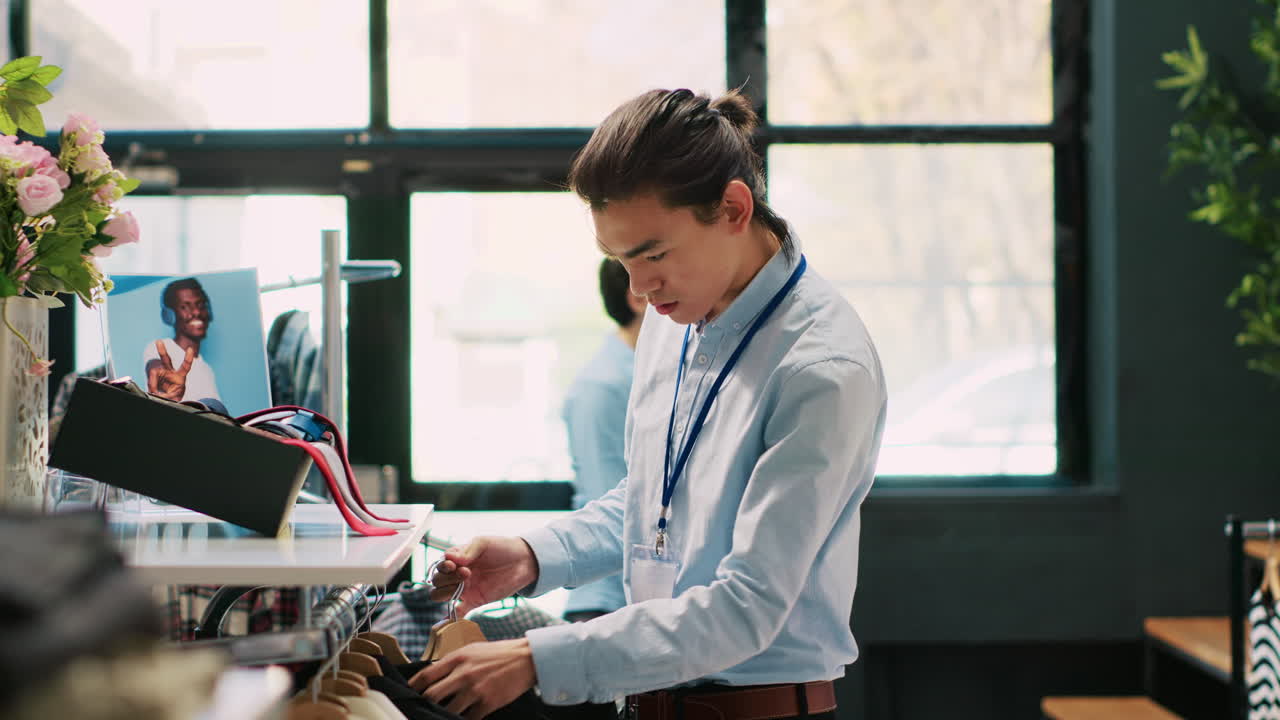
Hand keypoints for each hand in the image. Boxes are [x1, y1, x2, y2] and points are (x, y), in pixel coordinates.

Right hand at [147, 340, 194, 400]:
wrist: (165, 395)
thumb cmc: (173, 394)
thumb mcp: (175, 396)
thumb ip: (169, 396)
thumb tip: (156, 393)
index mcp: (180, 375)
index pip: (185, 366)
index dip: (188, 358)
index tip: (190, 349)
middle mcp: (169, 370)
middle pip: (166, 359)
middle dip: (162, 350)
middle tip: (158, 342)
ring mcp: (159, 371)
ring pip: (153, 372)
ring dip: (153, 384)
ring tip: (156, 392)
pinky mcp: (152, 374)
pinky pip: (150, 380)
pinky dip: (151, 387)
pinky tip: (153, 390)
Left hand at [409, 638, 535, 718]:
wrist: (526, 658)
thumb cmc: (498, 653)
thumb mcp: (472, 650)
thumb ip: (452, 662)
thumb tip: (433, 676)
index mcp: (457, 658)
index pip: (425, 675)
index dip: (412, 687)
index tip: (409, 693)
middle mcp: (463, 674)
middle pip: (432, 695)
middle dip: (424, 704)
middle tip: (421, 708)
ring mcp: (475, 690)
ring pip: (448, 710)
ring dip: (443, 714)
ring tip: (441, 714)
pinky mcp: (488, 703)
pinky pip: (468, 719)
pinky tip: (462, 718)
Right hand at [429, 537, 539, 616]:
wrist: (523, 561)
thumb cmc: (502, 548)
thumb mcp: (483, 543)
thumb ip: (467, 550)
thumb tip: (448, 557)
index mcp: (457, 558)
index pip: (439, 565)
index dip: (443, 566)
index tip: (454, 565)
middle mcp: (457, 574)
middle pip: (437, 581)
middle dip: (446, 579)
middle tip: (467, 573)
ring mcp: (465, 588)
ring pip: (442, 595)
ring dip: (446, 592)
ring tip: (464, 584)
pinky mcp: (475, 601)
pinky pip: (459, 611)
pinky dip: (452, 617)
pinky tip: (449, 620)